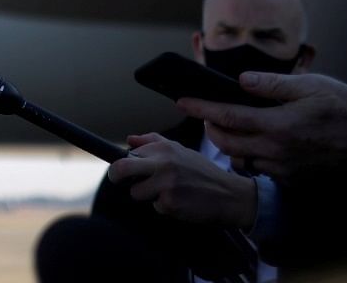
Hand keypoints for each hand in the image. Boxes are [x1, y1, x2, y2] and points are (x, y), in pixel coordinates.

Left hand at [108, 133, 257, 227]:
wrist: (230, 195)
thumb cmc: (203, 172)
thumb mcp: (180, 150)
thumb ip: (153, 142)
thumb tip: (129, 140)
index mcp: (163, 148)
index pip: (128, 154)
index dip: (123, 164)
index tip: (123, 169)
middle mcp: (163, 163)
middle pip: (120, 169)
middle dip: (116, 176)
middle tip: (120, 181)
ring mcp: (165, 184)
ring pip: (136, 193)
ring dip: (147, 196)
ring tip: (167, 192)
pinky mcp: (170, 203)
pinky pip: (155, 207)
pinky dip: (164, 207)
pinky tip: (180, 202)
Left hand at [177, 72, 346, 179]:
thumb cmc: (346, 109)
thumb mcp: (310, 85)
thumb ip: (272, 84)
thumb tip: (241, 81)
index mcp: (277, 125)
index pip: (226, 117)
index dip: (201, 109)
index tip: (182, 101)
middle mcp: (276, 151)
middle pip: (226, 143)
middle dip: (209, 128)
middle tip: (206, 113)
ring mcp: (284, 168)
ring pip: (241, 160)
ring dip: (229, 145)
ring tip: (230, 127)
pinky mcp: (294, 178)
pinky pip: (261, 170)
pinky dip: (251, 157)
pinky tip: (257, 143)